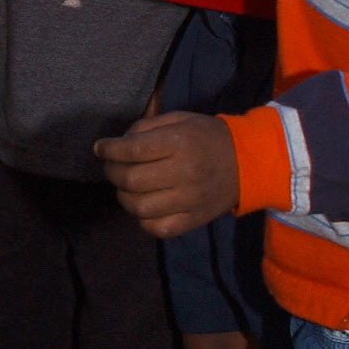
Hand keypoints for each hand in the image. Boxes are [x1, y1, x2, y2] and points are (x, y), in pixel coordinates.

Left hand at [96, 110, 239, 238]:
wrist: (248, 163)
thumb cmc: (206, 137)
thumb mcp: (179, 120)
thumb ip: (145, 128)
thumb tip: (115, 145)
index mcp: (180, 142)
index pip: (132, 150)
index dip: (109, 150)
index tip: (100, 148)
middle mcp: (184, 173)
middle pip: (131, 181)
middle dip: (112, 173)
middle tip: (112, 167)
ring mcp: (189, 200)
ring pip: (139, 208)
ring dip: (124, 197)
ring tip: (127, 187)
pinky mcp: (194, 220)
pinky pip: (157, 228)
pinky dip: (142, 219)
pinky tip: (144, 206)